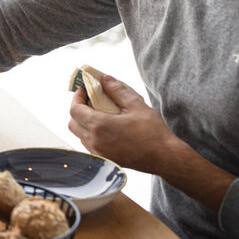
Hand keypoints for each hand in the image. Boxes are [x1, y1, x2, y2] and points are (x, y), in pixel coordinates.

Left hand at [68, 74, 236, 214]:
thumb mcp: (136, 105)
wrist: (165, 158)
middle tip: (90, 100)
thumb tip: (104, 79)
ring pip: (79, 135)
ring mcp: (98, 152)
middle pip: (73, 122)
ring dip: (83, 122)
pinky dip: (90, 134)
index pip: (75, 109)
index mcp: (99, 126)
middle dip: (78, 109)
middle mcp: (94, 141)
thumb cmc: (153, 132)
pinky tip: (105, 128)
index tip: (84, 89)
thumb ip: (117, 90)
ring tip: (98, 113)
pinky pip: (88, 144)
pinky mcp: (104, 159)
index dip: (77, 97)